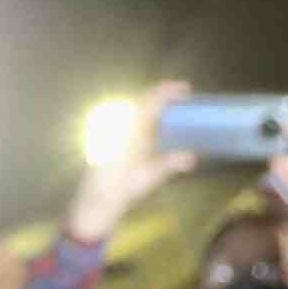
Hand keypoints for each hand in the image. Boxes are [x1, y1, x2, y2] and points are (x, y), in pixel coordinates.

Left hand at [65, 85, 200, 244]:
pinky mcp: (104, 140)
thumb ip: (170, 163)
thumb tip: (192, 157)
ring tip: (167, 112)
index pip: (151, 101)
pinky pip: (124, 122)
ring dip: (149, 108)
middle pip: (141, 102)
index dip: (168, 91)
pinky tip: (147, 128)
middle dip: (160, 97)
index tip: (185, 89)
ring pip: (132, 111)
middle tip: (179, 98)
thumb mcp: (150, 176)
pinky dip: (138, 119)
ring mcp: (110, 131)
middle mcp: (119, 126)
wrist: (95, 200)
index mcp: (131, 129)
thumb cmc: (122, 188)